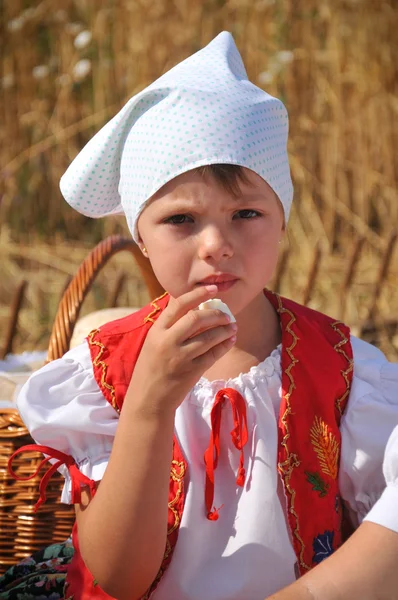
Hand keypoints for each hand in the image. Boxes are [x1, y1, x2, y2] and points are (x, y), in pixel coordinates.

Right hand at [127, 285, 236, 415]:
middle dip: (216, 313)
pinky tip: (230, 340)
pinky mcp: (191, 372)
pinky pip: (213, 354)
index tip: (213, 289)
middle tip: (226, 314)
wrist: (147, 400)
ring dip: (224, 329)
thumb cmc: (151, 369)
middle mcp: (167, 341)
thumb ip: (169, 326)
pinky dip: (224, 345)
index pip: (178, 304)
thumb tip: (192, 305)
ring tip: (232, 326)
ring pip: (208, 337)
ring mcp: (180, 357)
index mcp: (157, 331)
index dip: (198, 294)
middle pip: (197, 318)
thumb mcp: (153, 343)